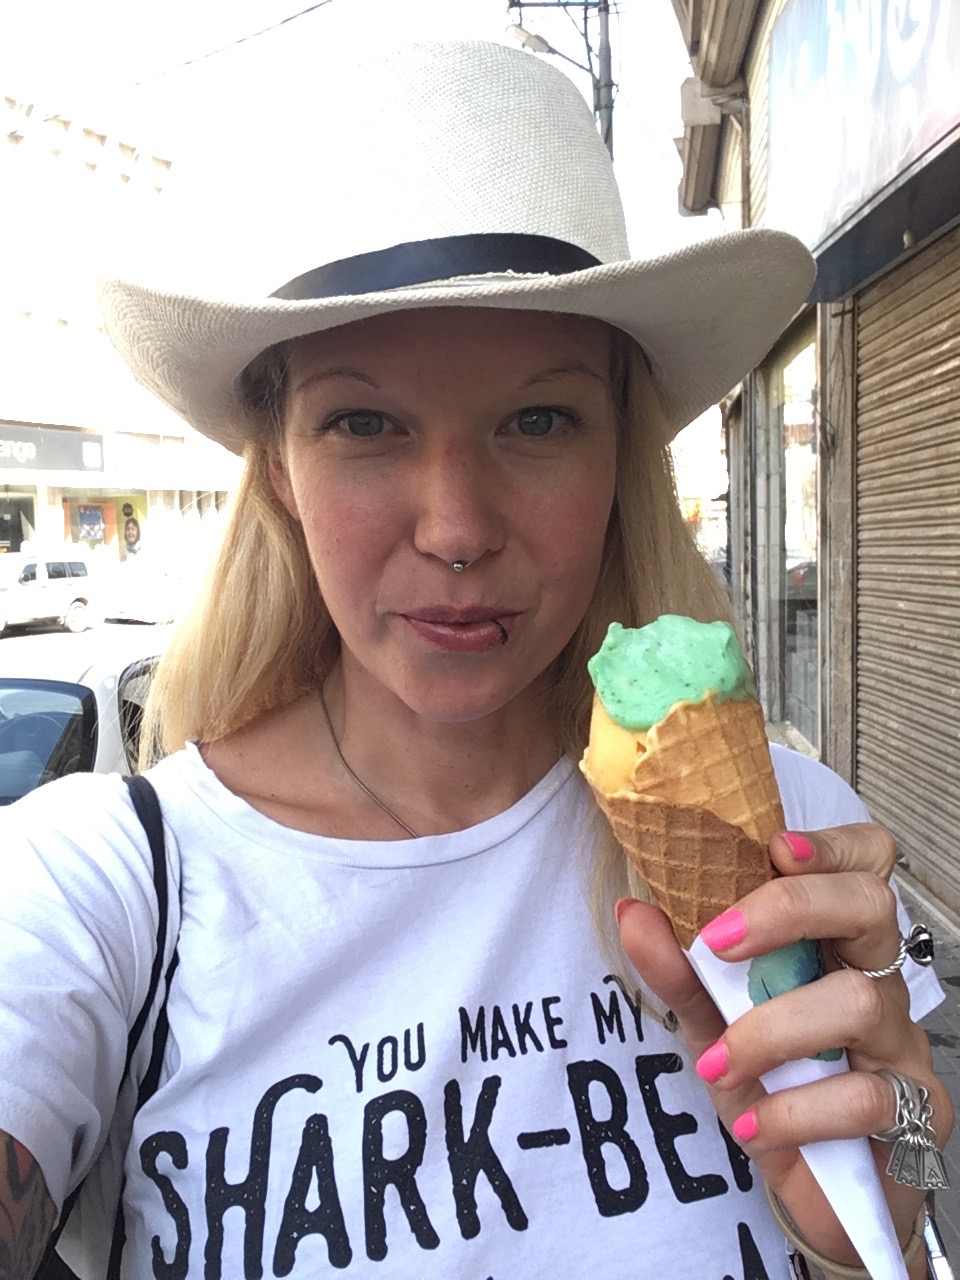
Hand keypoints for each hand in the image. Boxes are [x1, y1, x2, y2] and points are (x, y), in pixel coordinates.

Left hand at [616, 822, 953, 1271]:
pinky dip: (795, 1111)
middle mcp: (879, 978)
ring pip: (858, 1001)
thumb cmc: (772, 1087)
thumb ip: (680, 972)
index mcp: (836, 942)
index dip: (831, 844)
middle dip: (790, 908)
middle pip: (870, 904)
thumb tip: (632, 912)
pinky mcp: (917, 1110)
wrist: (813, 1193)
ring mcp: (904, 1041)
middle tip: (718, 941)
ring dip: (772, 1029)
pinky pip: (864, 1096)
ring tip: (722, 1062)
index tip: (773, 847)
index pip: (863, 864)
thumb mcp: (713, 1025)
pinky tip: (756, 1126)